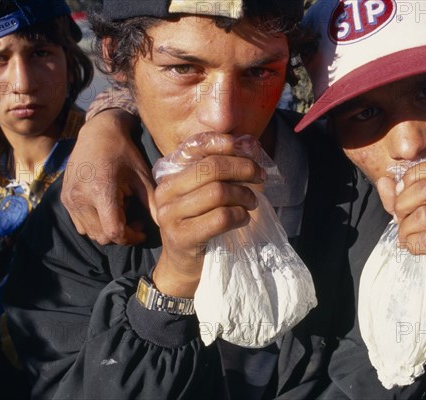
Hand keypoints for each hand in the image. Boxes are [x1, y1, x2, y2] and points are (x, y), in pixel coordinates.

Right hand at [61, 109, 154, 244]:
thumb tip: (164, 226)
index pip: (114, 231)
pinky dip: (96, 225)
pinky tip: (109, 209)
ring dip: (109, 230)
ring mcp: (69, 199)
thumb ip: (152, 204)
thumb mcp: (142, 177)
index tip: (144, 230)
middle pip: (103, 236)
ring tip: (124, 212)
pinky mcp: (65, 199)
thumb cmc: (124, 154)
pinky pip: (81, 225)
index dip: (132, 237)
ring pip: (91, 234)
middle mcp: (80, 198)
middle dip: (123, 234)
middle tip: (137, 220)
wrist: (98, 133)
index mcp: (100, 191)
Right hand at [152, 134, 265, 296]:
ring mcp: (170, 214)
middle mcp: (166, 191)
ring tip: (252, 202)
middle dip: (243, 169)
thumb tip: (251, 143)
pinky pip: (220, 218)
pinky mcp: (181, 236)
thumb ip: (223, 169)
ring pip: (218, 192)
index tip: (250, 146)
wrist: (184, 266)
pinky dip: (239, 216)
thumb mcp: (209, 192)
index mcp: (170, 174)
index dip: (225, 142)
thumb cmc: (202, 224)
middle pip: (211, 168)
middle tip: (259, 177)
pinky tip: (243, 218)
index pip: (195, 146)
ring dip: (243, 196)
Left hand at [377, 158, 425, 301]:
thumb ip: (398, 197)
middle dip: (402, 204)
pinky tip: (414, 249)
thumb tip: (383, 181)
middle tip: (399, 219)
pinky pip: (425, 240)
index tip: (402, 194)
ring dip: (404, 229)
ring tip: (405, 237)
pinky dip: (411, 245)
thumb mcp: (415, 214)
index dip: (412, 177)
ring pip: (423, 216)